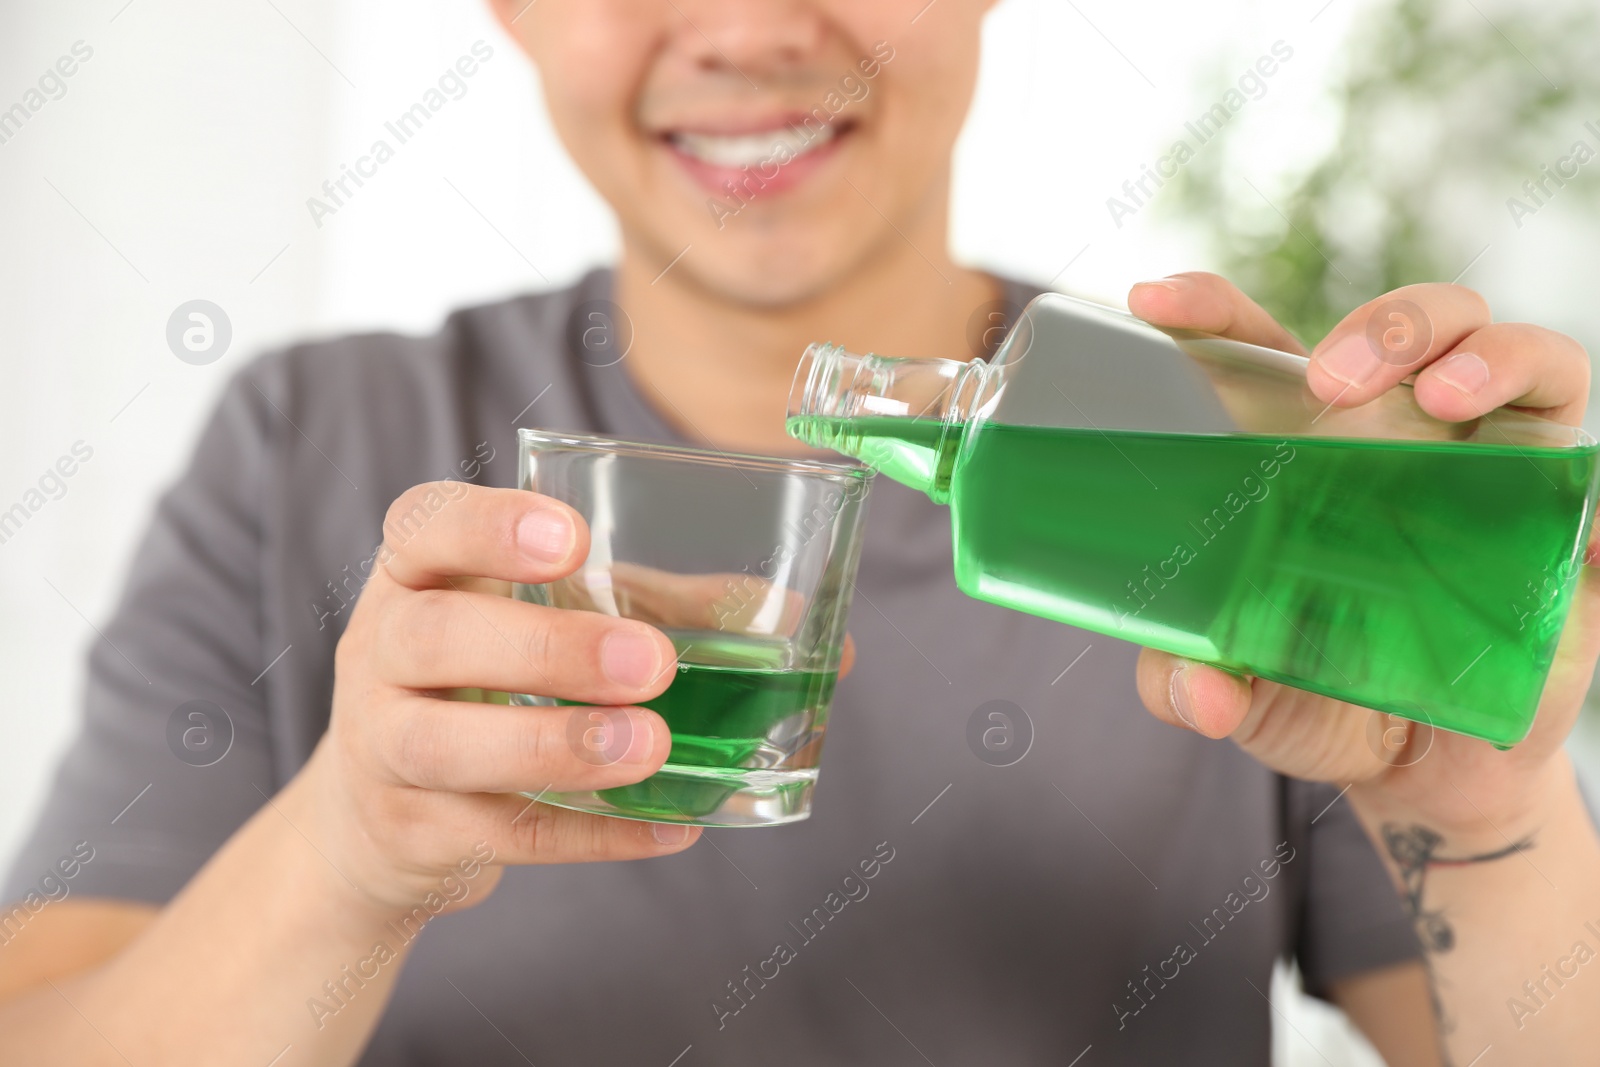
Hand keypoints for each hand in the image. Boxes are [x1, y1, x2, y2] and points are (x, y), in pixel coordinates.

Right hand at [288, 482, 700, 918]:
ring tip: (650, 745)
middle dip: (545, 648)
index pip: (424, 526)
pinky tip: (667, 825)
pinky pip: (498, 834)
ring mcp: (382, 747)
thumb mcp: (551, 623)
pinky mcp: (412, 832)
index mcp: (418, 577)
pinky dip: (588, 834)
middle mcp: (381, 652)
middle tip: (652, 663)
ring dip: (553, 745)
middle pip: (432, 636)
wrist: (380, 817)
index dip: (487, 527)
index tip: (573, 536)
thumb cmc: (491, 685)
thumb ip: (661, 609)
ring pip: (442, 744)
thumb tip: (803, 622)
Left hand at [1124, 273, 1598, 837]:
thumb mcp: (1247, 694)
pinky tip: (1558, 502)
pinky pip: (1589, 466)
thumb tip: (1204, 690)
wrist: (1427, 762)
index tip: (1156, 301)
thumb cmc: (1322, 695)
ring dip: (1480, 351)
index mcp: (1300, 448)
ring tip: (1441, 398)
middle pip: (1405, 324)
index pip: (1258, 348)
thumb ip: (1195, 687)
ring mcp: (1485, 460)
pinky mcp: (1559, 510)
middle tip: (1333, 379)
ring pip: (1506, 349)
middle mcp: (1396, 433)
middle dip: (1381, 323)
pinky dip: (1584, 473)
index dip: (1211, 309)